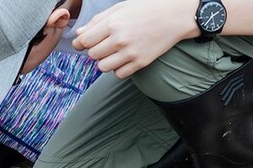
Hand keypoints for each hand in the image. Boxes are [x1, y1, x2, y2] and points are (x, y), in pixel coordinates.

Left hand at [73, 0, 197, 78]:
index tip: (84, 43)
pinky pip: (118, 74)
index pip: (84, 41)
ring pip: (102, 67)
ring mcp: (130, 53)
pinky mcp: (140, 63)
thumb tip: (78, 35)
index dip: (81, 43)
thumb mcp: (119, 8)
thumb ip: (97, 22)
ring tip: (114, 52)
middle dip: (95, 50)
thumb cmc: (145, 9)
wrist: (174, 16)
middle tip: (105, 44)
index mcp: (113, 24)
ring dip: (105, 61)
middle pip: (92, 55)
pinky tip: (124, 59)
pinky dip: (118, 69)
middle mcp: (120, 40)